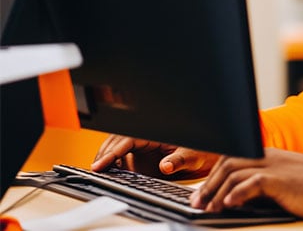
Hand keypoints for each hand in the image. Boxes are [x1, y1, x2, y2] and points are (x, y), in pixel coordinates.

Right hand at [92, 135, 217, 179]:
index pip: (127, 139)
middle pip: (117, 142)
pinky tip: (108, 174)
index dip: (112, 151)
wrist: (204, 158)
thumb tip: (166, 166)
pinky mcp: (141, 157)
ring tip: (97, 171)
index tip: (100, 164)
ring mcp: (142, 147)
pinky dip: (113, 165)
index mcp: (155, 133)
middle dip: (104, 154)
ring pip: (117, 149)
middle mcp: (146, 138)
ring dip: (105, 158)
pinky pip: (122, 159)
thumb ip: (178, 160)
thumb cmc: (200, 151)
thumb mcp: (192, 155)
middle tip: (94, 169)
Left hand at [190, 148, 302, 218]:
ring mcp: (276, 166)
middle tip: (196, 203)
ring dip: (217, 191)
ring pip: (235, 172)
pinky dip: (237, 193)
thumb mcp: (285, 184)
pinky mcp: (282, 180)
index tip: (200, 194)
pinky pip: (253, 182)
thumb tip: (237, 200)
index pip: (231, 158)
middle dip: (208, 184)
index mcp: (269, 156)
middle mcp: (269, 157)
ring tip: (209, 208)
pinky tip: (229, 204)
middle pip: (228, 163)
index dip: (212, 176)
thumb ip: (262, 187)